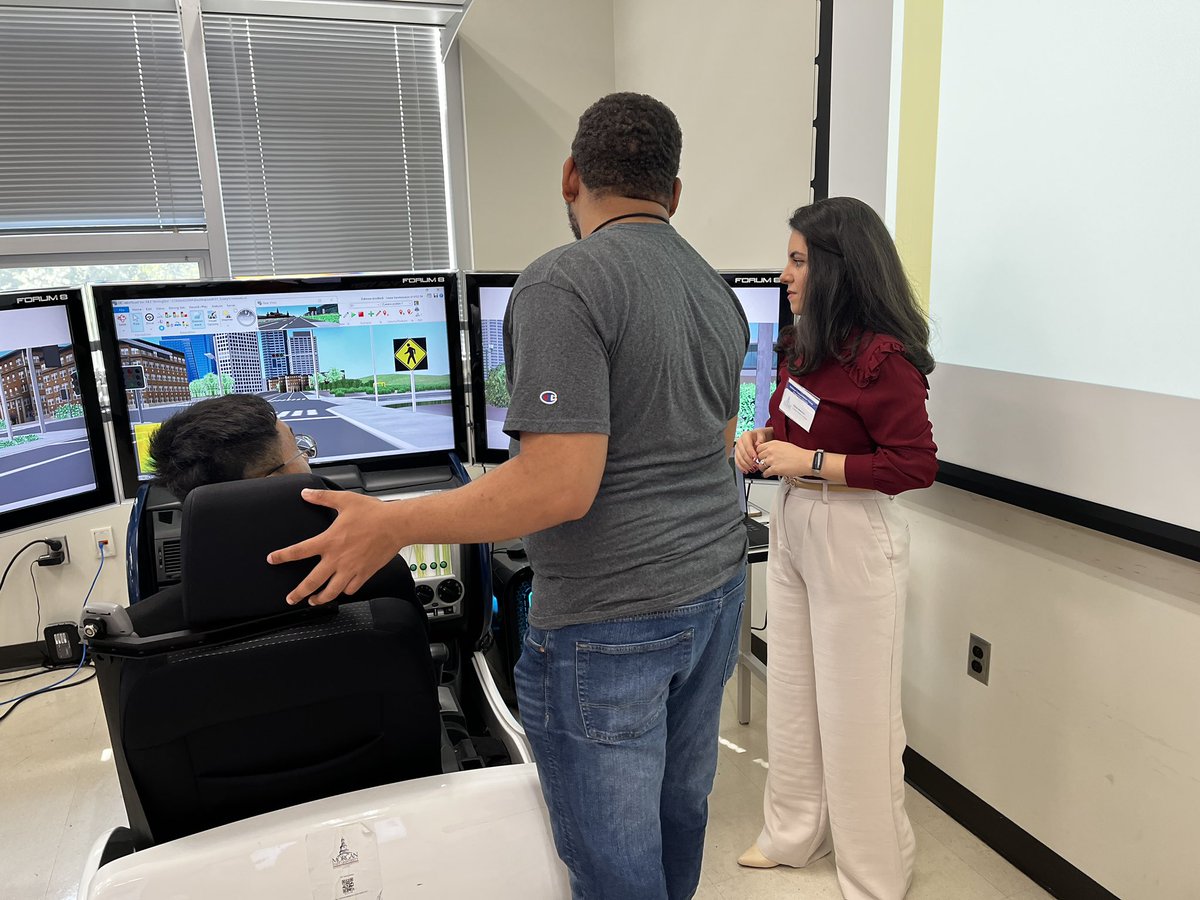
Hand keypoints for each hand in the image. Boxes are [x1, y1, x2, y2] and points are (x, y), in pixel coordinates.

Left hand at [267, 489, 406, 605]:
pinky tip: (342, 590)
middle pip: (312, 582)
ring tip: (314, 601)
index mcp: (329, 541)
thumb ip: (322, 498)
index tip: (272, 560)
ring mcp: (351, 569)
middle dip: (298, 593)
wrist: (397, 525)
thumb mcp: (344, 500)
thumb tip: (305, 494)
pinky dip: (344, 591)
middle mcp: (337, 559)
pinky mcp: (365, 574)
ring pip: (332, 591)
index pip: (299, 551)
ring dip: (320, 598)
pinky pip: (351, 589)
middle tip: (291, 599)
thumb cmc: (373, 513)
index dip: (282, 556)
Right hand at [734, 428, 770, 472]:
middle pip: (742, 453)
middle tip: (756, 466)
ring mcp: (737, 448)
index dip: (751, 453)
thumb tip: (758, 445)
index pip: (747, 445)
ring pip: (739, 458)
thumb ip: (761, 439)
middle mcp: (740, 441)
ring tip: (753, 469)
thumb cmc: (761, 436)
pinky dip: (741, 467)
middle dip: (749, 461)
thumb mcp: (763, 435)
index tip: (756, 459)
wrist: (759, 437)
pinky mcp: (737, 454)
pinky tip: (746, 471)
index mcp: (745, 435)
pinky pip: (737, 462)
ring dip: (746, 465)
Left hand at [755, 440, 814, 477]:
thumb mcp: (785, 445)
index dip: (760, 453)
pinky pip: (765, 473)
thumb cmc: (799, 454)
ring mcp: (772, 460)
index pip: (759, 448)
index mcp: (774, 443)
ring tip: (766, 469)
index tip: (762, 456)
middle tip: (764, 463)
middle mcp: (771, 450)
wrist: (806, 461)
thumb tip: (769, 451)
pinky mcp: (775, 469)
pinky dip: (766, 475)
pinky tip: (768, 474)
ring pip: (760, 465)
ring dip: (763, 468)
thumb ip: (775, 447)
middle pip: (758, 456)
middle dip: (761, 460)